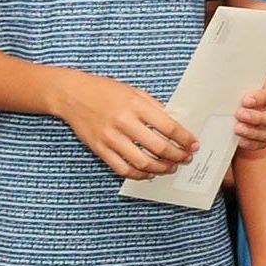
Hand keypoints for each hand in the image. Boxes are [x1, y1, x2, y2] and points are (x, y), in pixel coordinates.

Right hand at [59, 72, 195, 178]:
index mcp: (136, 105)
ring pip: (142, 162)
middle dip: (177, 156)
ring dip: (161, 168)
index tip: (193, 145)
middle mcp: (124, 122)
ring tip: (170, 168)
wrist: (72, 94)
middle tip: (185, 159)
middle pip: (159, 147)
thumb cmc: (105, 90)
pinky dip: (139, 174)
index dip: (185, 139)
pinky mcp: (100, 149)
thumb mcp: (134, 91)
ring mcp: (110, 138)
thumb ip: (154, 107)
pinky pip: (123, 169)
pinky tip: (149, 173)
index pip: (169, 127)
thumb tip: (175, 125)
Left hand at [232, 74, 265, 150]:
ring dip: (254, 132)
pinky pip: (262, 144)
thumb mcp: (236, 81)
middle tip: (239, 114)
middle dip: (257, 118)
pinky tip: (239, 140)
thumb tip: (219, 76)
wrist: (231, 100)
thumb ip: (234, 81)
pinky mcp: (262, 137)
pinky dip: (251, 143)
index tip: (245, 100)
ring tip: (237, 129)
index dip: (261, 98)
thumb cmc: (234, 87)